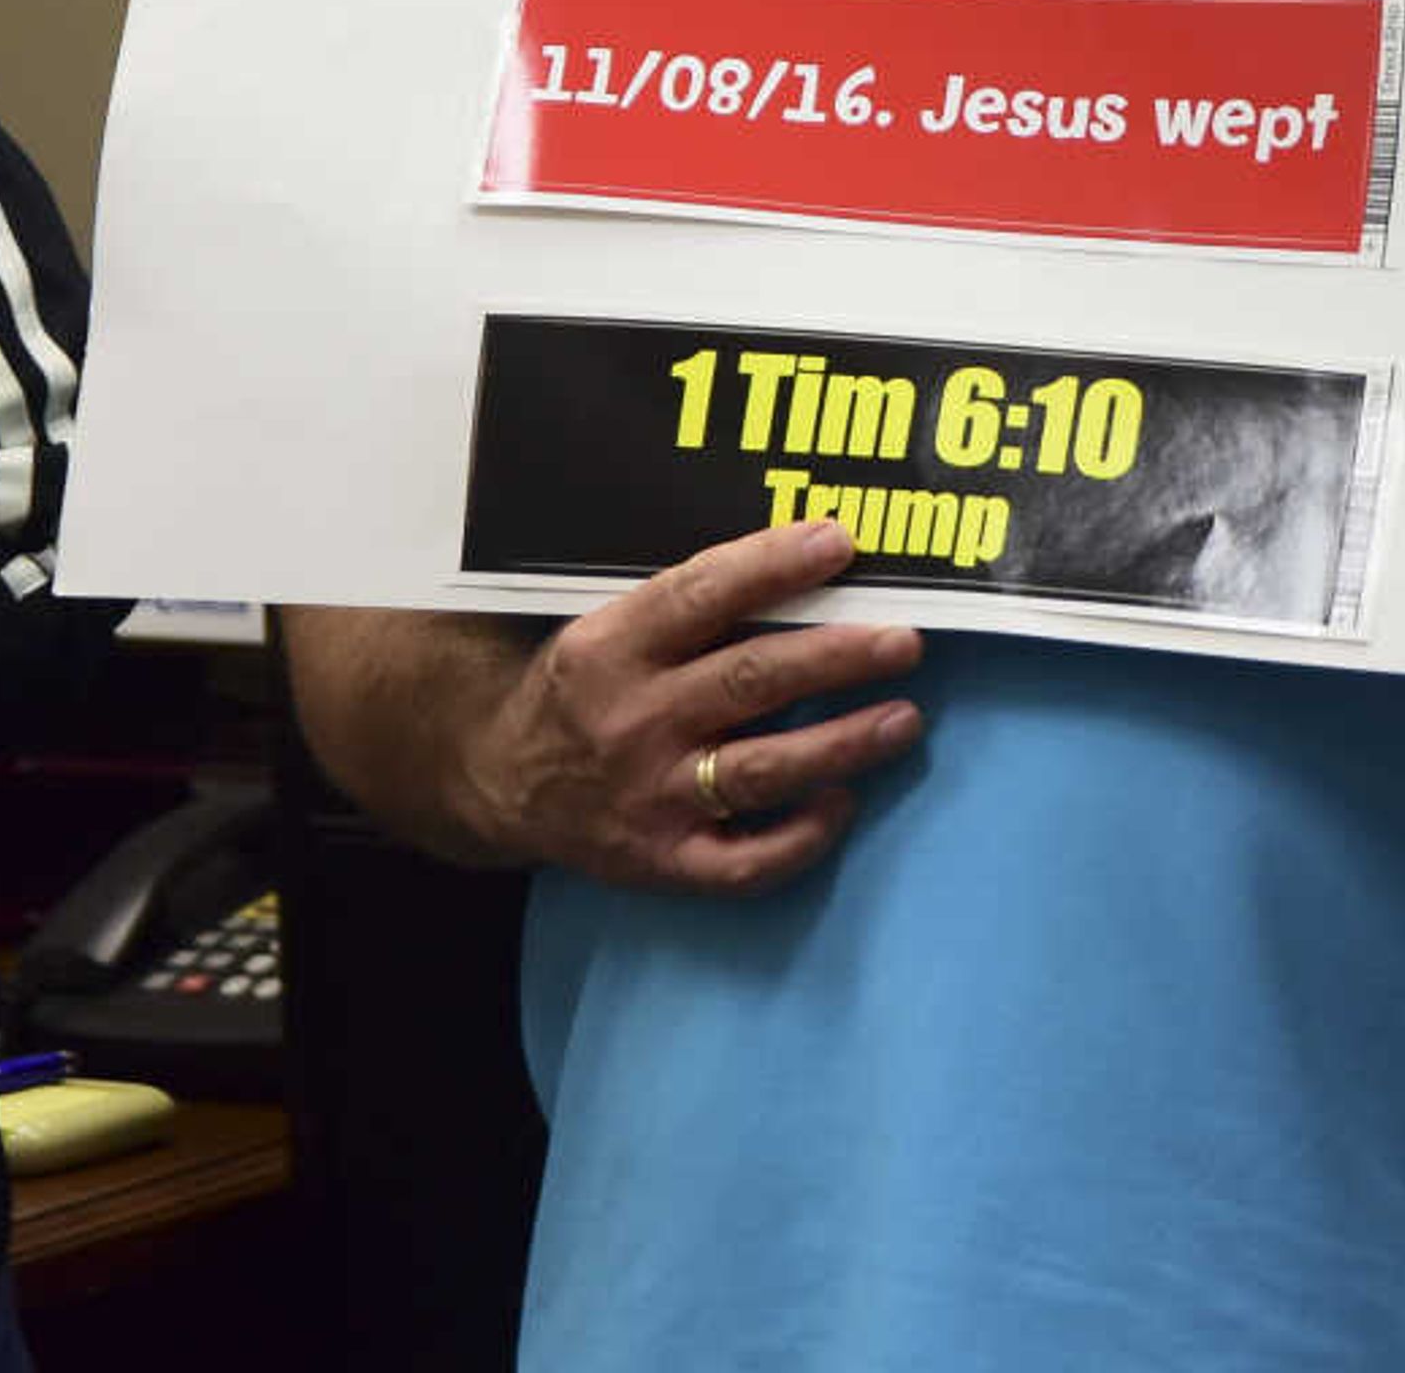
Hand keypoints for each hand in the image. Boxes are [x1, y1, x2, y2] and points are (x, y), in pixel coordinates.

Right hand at [459, 521, 925, 893]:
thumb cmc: (579, 686)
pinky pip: (746, 861)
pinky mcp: (664, 862)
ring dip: (842, 743)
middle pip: (750, 680)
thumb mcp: (606, 627)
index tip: (839, 542)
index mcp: (611, 645)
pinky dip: (802, 836)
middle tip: (903, 640)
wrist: (500, 779)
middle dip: (836, 657)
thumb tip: (797, 566)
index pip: (702, 594)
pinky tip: (845, 802)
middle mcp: (632, 719)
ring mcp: (650, 797)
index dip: (773, 565)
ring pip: (762, 769)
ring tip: (904, 718)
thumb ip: (684, 608)